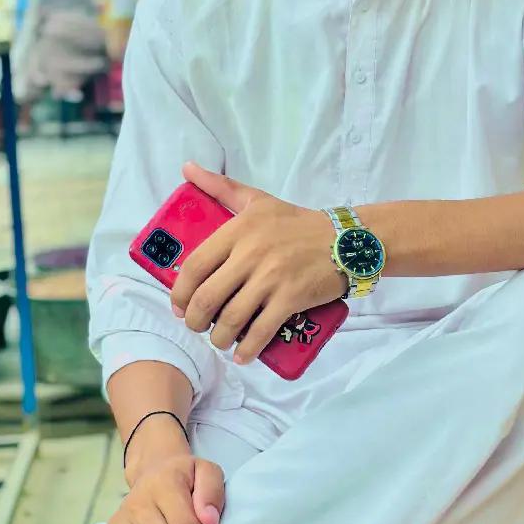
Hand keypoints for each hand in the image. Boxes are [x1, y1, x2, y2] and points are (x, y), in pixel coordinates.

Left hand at [170, 160, 345, 363]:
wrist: (346, 240)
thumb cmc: (297, 222)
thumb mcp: (258, 199)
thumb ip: (221, 187)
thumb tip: (187, 167)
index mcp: (238, 229)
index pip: (196, 265)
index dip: (180, 292)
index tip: (178, 306)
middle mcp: (251, 253)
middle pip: (208, 297)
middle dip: (196, 320)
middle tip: (198, 327)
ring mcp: (271, 278)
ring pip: (231, 318)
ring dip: (219, 338)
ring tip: (220, 342)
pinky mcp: (291, 298)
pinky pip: (261, 330)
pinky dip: (248, 349)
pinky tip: (242, 355)